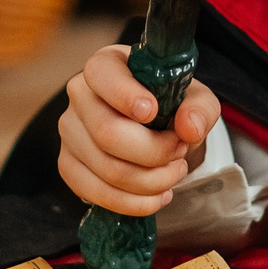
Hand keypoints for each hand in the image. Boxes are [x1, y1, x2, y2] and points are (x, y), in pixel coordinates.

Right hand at [56, 44, 223, 216]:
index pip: (102, 74)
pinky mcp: (68, 165)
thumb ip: (199, 108)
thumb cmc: (171, 105)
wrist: (158, 129)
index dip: (126, 96)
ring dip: (151, 180)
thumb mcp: (196, 98)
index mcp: (107, 65)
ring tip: (174, 173)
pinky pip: (96, 193)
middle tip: (180, 151)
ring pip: (106, 169)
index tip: (153, 112)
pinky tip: (157, 196)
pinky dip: (134, 202)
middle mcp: (80, 94)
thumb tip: (188, 128)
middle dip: (154, 151)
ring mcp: (70, 131)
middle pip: (107, 132)